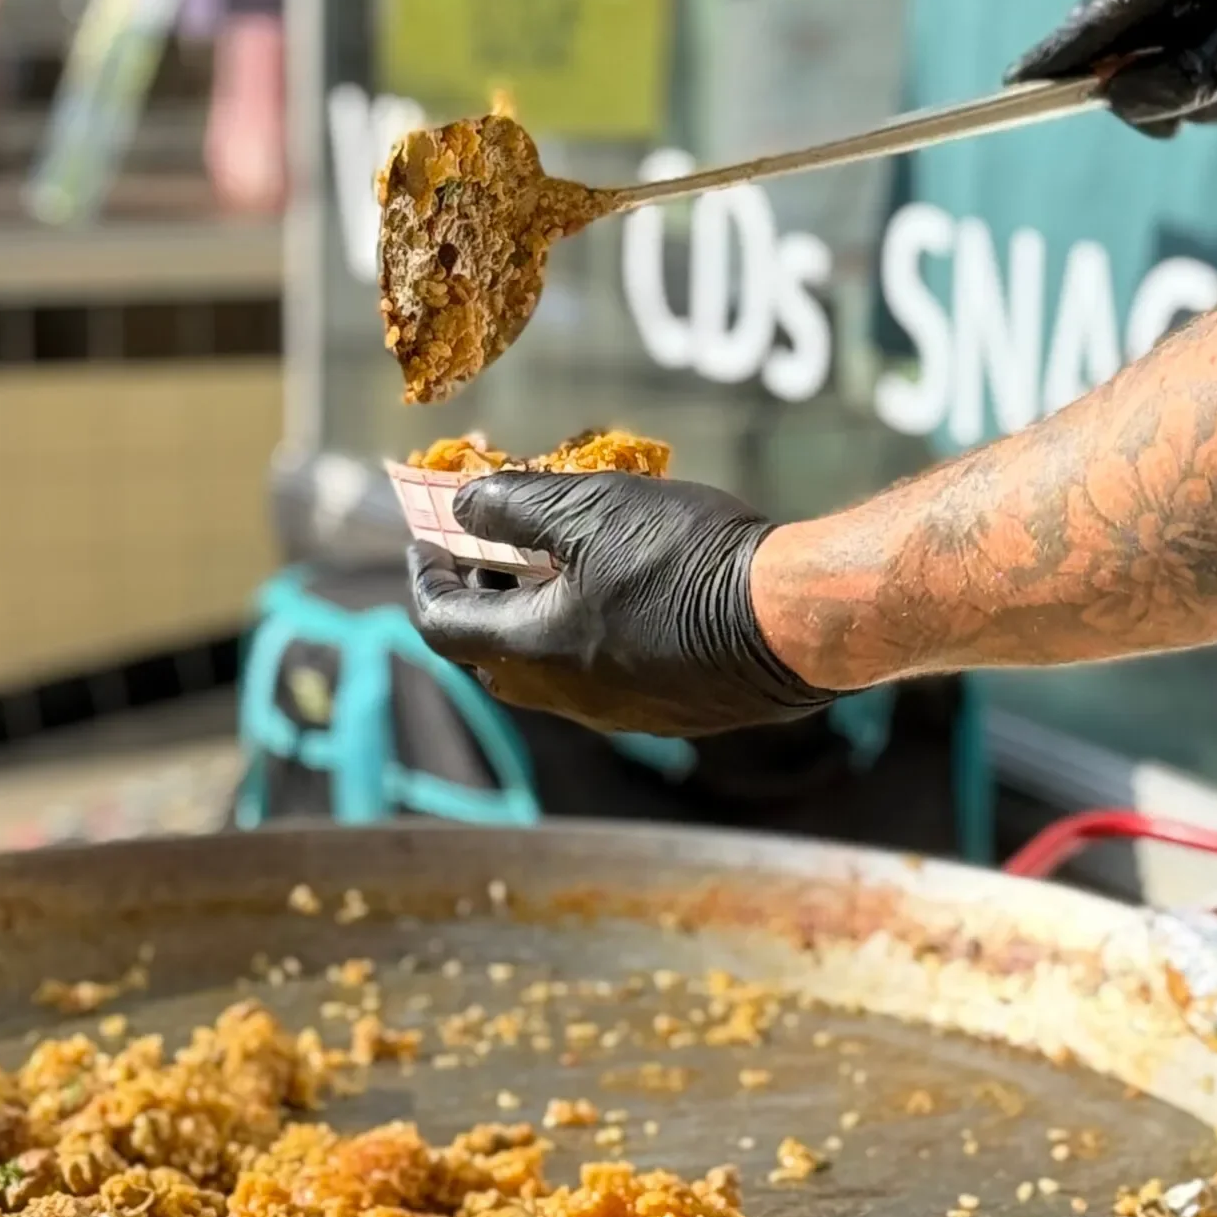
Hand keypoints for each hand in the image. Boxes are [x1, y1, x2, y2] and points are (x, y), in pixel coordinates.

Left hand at [406, 472, 832, 738]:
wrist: (792, 623)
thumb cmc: (686, 560)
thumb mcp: (592, 509)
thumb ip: (515, 504)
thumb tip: (462, 505)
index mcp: (533, 651)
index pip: (442, 623)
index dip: (425, 576)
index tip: (425, 537)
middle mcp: (568, 697)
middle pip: (494, 650)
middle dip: (486, 593)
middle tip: (498, 542)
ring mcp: (621, 711)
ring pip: (552, 665)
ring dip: (543, 611)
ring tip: (572, 556)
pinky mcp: (670, 710)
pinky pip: (607, 672)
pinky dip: (594, 629)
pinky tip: (635, 588)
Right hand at [1007, 0, 1216, 134]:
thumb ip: (1193, 76)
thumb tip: (1114, 100)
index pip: (1115, 1)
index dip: (1066, 45)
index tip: (1020, 84)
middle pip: (1120, 37)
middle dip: (1143, 85)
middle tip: (1183, 117)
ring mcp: (1199, 2)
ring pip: (1149, 69)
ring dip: (1192, 101)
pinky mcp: (1211, 35)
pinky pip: (1178, 84)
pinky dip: (1208, 105)